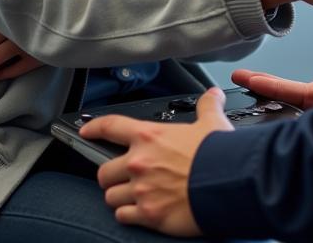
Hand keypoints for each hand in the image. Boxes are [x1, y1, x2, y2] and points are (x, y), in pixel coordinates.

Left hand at [82, 87, 232, 235]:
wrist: (227, 184)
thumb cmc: (217, 153)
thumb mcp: (211, 122)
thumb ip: (207, 106)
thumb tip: (212, 95)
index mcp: (149, 137)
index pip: (111, 126)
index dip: (94, 127)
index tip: (86, 131)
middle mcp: (139, 162)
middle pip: (104, 171)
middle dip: (110, 174)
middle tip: (121, 176)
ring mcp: (141, 190)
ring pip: (111, 197)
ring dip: (119, 196)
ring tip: (132, 195)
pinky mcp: (148, 214)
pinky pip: (122, 216)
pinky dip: (128, 215)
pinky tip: (138, 211)